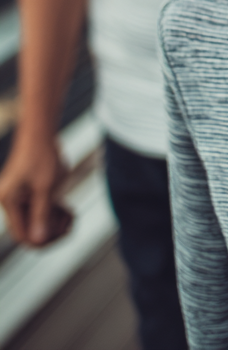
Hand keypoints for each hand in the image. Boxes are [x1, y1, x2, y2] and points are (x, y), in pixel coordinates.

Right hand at [0, 131, 72, 246]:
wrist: (40, 133)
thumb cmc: (43, 156)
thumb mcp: (46, 186)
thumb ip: (42, 213)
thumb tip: (39, 240)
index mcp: (9, 203)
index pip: (23, 236)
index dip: (44, 240)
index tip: (66, 231)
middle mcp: (9, 204)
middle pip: (29, 232)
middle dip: (51, 231)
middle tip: (72, 221)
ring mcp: (17, 199)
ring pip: (35, 224)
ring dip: (54, 223)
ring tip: (72, 215)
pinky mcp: (26, 195)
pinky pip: (38, 213)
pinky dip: (53, 214)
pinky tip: (68, 209)